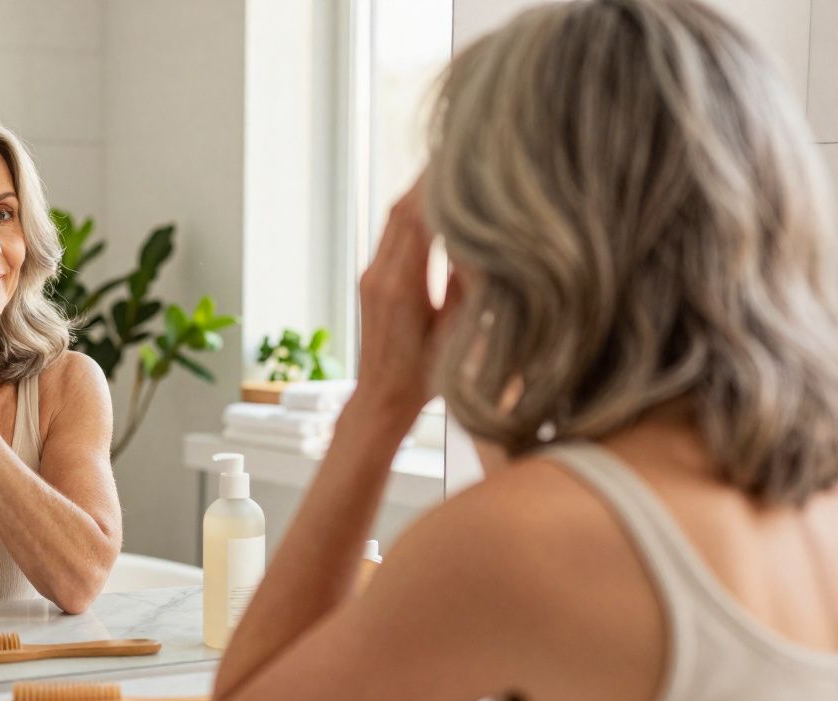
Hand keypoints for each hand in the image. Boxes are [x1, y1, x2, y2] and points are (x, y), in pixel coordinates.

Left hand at [355, 175, 462, 413]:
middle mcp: (379, 276)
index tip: (465, 159)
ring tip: (449, 164)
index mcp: (400, 288)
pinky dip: (413, 214)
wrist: (381, 401)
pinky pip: (392, 237)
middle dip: (430, 178)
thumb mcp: (456, 336)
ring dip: (420, 192)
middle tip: (460, 147)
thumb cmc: (423, 380)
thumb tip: (481, 246)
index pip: (419, 221)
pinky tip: (434, 203)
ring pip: (394, 221)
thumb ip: (466, 291)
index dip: (440, 188)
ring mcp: (371, 277)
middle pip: (402, 211)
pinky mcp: (372, 281)